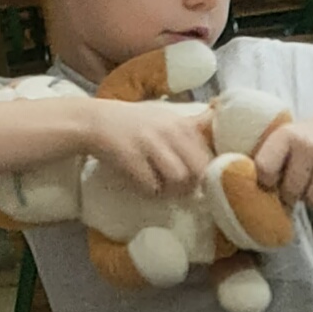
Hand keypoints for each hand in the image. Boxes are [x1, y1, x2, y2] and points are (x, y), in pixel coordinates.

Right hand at [86, 96, 218, 198]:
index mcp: (182, 123)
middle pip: (199, 170)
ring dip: (171, 191)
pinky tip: (142, 184)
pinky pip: (152, 186)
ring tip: (159, 187)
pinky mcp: (130, 156)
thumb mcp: (166, 120)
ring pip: (179, 180)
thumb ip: (192, 132)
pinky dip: (149, 191)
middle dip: (192, 186)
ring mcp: (149, 142)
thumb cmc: (133, 124)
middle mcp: (169, 130)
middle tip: (178, 189)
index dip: (209, 172)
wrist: (91, 120)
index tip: (201, 179)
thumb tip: (222, 149)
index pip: (211, 154)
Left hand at [249, 105, 312, 216]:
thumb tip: (259, 193)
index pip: (264, 168)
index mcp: (288, 134)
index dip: (267, 181)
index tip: (273, 181)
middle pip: (291, 190)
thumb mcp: (291, 136)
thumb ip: (275, 157)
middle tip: (299, 186)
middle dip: (293, 194)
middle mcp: (309, 145)